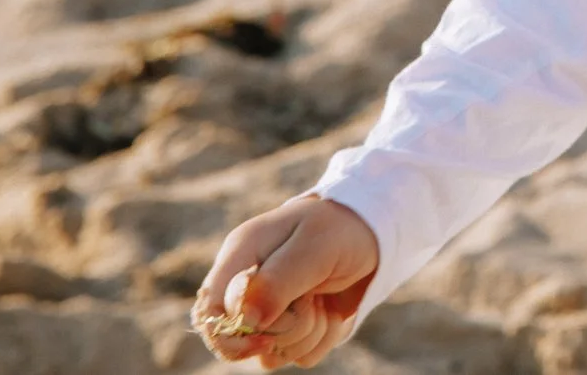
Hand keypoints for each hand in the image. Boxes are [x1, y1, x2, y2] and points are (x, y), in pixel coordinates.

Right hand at [191, 193, 379, 368]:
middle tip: (312, 297)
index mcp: (241, 256)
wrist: (376, 236)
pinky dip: (322, 339)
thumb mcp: (315, 246)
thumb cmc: (341, 230)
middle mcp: (248, 287)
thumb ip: (279, 280)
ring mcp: (269, 311)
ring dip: (307, 333)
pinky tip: (332, 309)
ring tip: (324, 297)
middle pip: (240, 340)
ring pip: (271, 355)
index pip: (210, 310)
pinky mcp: (294, 329)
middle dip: (284, 328)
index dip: (229, 333)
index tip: (266, 336)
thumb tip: (246, 320)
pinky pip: (300, 356)